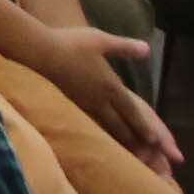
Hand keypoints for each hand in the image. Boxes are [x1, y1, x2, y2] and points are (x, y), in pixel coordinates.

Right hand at [34, 33, 182, 180]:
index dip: (143, 127)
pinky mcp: (69, 104)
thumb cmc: (71, 44)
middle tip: (145, 152)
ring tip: (125, 149)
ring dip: (117, 139)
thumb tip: (147, 48)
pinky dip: (99, 133)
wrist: (39, 53)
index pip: (131, 111)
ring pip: (104, 127)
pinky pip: (89, 123)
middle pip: (120, 124)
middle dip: (133, 138)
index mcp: (110, 86)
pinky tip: (98, 136)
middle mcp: (99, 100)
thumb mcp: (101, 41)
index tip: (154, 141)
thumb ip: (125, 47)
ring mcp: (83, 104)